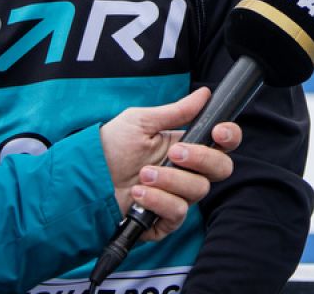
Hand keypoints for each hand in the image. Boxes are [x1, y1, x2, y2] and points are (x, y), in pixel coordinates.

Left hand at [99, 87, 241, 240]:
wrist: (85, 177)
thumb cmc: (111, 146)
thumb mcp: (141, 121)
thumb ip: (176, 111)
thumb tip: (205, 93)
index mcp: (187, 146)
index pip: (223, 144)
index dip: (229, 137)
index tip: (218, 132)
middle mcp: (187, 172)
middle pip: (221, 169)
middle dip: (201, 159)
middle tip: (174, 153)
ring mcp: (177, 195)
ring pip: (198, 190)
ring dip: (170, 180)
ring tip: (143, 174)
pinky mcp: (164, 219)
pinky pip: (178, 212)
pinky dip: (158, 201)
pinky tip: (139, 193)